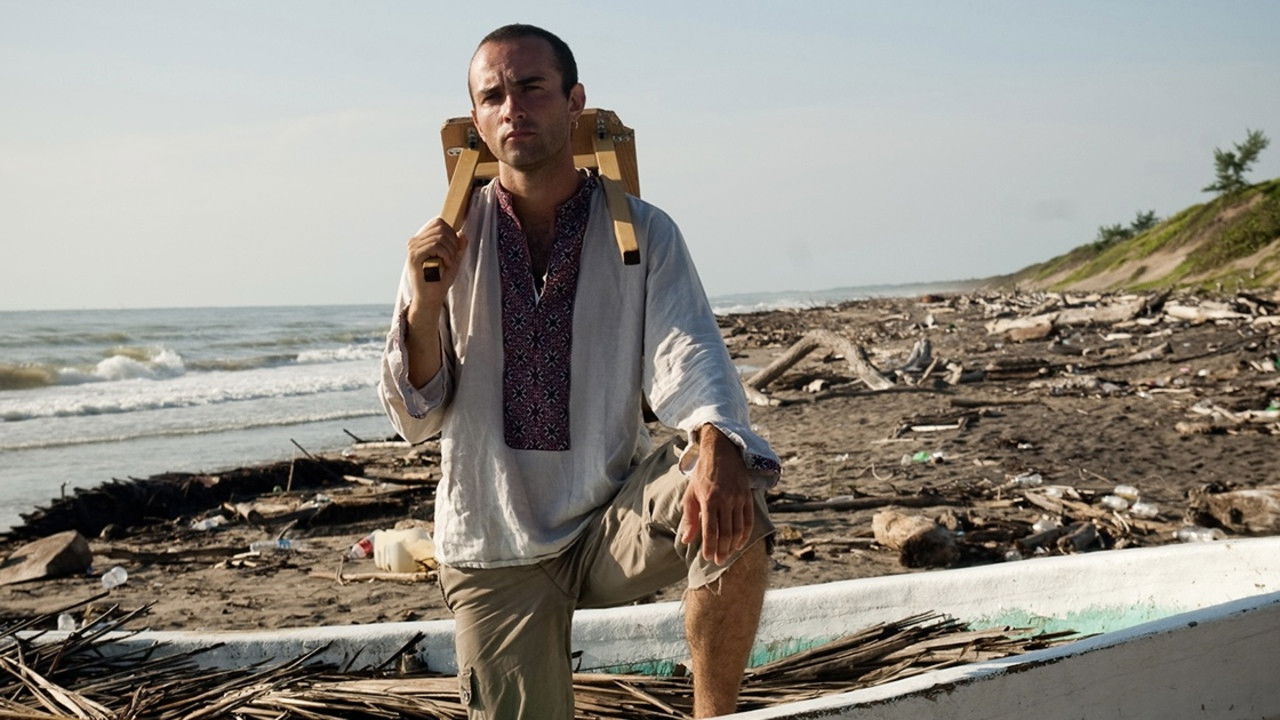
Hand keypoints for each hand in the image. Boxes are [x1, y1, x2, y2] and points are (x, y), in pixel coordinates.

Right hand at [406, 217, 468, 315]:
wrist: (431, 297)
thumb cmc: (441, 280)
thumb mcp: (454, 259)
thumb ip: (458, 246)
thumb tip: (462, 233)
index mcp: (422, 240)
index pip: (438, 223)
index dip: (451, 233)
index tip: (454, 250)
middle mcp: (415, 241)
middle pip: (440, 227)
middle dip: (453, 242)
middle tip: (452, 257)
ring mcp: (413, 248)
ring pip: (439, 236)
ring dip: (450, 251)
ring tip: (449, 263)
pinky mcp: (414, 256)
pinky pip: (435, 246)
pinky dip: (446, 255)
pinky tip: (446, 264)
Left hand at [681, 425, 753, 563]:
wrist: (722, 453)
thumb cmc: (702, 475)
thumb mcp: (691, 494)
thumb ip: (690, 518)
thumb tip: (686, 540)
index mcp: (709, 499)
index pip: (710, 529)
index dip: (710, 546)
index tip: (707, 557)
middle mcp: (726, 500)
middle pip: (726, 532)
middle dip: (722, 550)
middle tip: (718, 561)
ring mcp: (738, 498)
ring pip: (738, 529)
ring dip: (733, 545)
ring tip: (727, 555)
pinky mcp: (748, 497)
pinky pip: (748, 520)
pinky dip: (745, 535)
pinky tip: (739, 544)